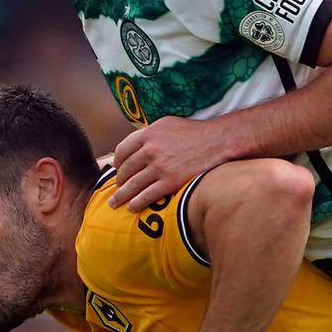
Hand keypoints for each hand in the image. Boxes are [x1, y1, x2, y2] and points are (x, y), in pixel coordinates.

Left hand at [110, 116, 236, 209]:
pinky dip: (137, 203)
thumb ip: (149, 134)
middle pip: (125, 170)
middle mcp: (150, 150)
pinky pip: (147, 195)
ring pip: (133, 185)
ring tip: (115, 203)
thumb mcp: (167, 124)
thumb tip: (136, 144)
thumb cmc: (193, 132)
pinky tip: (132, 207)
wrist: (217, 142)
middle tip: (117, 188)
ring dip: (121, 196)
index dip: (117, 162)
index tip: (116, 169)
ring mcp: (159, 167)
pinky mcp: (170, 182)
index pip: (122, 151)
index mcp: (147, 134)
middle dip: (119, 182)